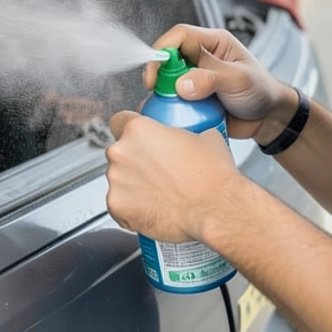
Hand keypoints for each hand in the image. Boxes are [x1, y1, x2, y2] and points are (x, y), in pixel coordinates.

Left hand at [104, 110, 238, 241]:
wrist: (215, 208)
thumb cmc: (211, 175)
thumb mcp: (204, 136)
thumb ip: (182, 132)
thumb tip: (184, 138)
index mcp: (138, 129)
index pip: (119, 122)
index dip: (130, 133)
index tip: (139, 143)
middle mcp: (121, 152)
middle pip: (119, 154)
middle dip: (134, 162)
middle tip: (157, 173)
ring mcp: (116, 181)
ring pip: (118, 181)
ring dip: (133, 186)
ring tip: (159, 194)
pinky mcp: (116, 206)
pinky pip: (119, 206)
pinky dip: (132, 210)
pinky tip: (153, 210)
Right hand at [143, 25, 295, 142]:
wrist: (269, 119)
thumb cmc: (262, 91)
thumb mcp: (239, 80)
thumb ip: (211, 79)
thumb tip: (181, 84)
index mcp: (214, 43)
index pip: (180, 36)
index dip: (163, 50)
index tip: (156, 72)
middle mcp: (201, 58)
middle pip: (168, 58)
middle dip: (161, 74)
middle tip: (160, 92)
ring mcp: (195, 79)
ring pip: (168, 80)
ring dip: (165, 93)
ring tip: (169, 105)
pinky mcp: (193, 98)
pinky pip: (173, 99)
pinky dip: (170, 107)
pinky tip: (173, 115)